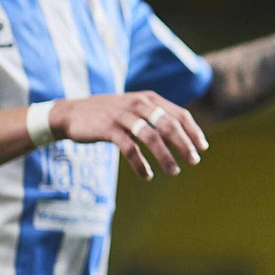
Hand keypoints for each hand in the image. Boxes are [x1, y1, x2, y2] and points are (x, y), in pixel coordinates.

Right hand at [50, 91, 208, 180]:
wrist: (72, 113)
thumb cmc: (109, 114)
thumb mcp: (135, 110)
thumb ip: (156, 118)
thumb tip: (181, 138)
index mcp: (149, 99)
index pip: (179, 114)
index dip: (193, 131)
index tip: (203, 147)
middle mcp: (139, 104)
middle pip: (169, 124)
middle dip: (185, 144)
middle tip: (194, 161)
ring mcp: (123, 115)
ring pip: (151, 136)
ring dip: (165, 156)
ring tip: (174, 171)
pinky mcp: (108, 128)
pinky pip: (129, 148)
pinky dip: (140, 163)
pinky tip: (147, 175)